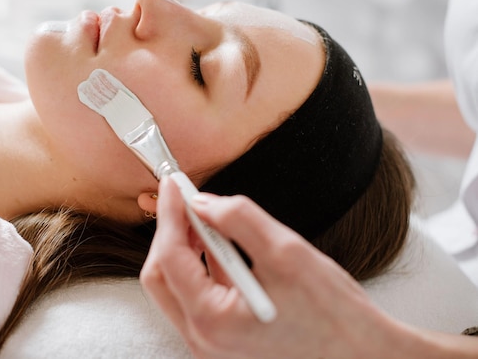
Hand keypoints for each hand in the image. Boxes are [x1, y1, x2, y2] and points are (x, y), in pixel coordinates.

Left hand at [140, 176, 402, 358]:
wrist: (363, 357)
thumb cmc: (334, 315)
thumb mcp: (286, 252)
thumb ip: (238, 220)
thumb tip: (202, 203)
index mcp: (211, 321)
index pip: (170, 257)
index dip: (170, 214)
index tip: (174, 184)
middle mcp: (203, 340)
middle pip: (161, 277)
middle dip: (170, 233)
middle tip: (185, 201)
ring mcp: (213, 344)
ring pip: (177, 287)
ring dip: (186, 248)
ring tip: (204, 218)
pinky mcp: (226, 341)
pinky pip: (199, 299)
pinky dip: (203, 268)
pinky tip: (221, 245)